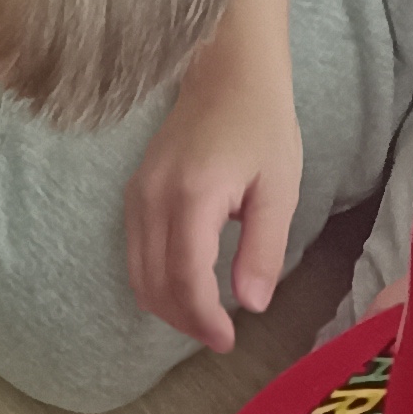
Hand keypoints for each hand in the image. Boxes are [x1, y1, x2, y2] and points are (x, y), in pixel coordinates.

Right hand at [123, 18, 304, 353]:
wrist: (226, 74)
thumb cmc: (261, 125)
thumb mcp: (279, 189)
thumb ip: (264, 249)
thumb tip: (251, 304)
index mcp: (193, 196)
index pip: (186, 278)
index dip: (204, 319)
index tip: (228, 340)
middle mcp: (153, 198)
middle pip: (155, 285)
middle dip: (185, 320)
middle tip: (219, 336)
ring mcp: (136, 196)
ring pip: (138, 274)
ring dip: (168, 306)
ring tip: (204, 319)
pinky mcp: (133, 194)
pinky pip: (135, 254)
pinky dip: (155, 282)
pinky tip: (186, 288)